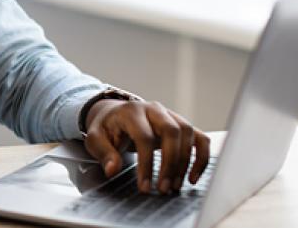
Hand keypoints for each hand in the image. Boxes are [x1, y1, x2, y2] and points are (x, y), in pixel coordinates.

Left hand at [83, 99, 210, 193]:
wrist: (115, 115)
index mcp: (131, 111)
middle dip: (170, 163)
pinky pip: (200, 138)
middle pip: (171, 131)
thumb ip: (103, 152)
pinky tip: (192, 177)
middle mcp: (153, 109)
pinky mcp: (180, 125)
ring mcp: (170, 115)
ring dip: (185, 162)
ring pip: (187, 133)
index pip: (143, 136)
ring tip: (174, 186)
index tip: (145, 186)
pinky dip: (201, 157)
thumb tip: (112, 169)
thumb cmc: (107, 128)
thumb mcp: (95, 138)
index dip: (146, 164)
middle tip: (164, 188)